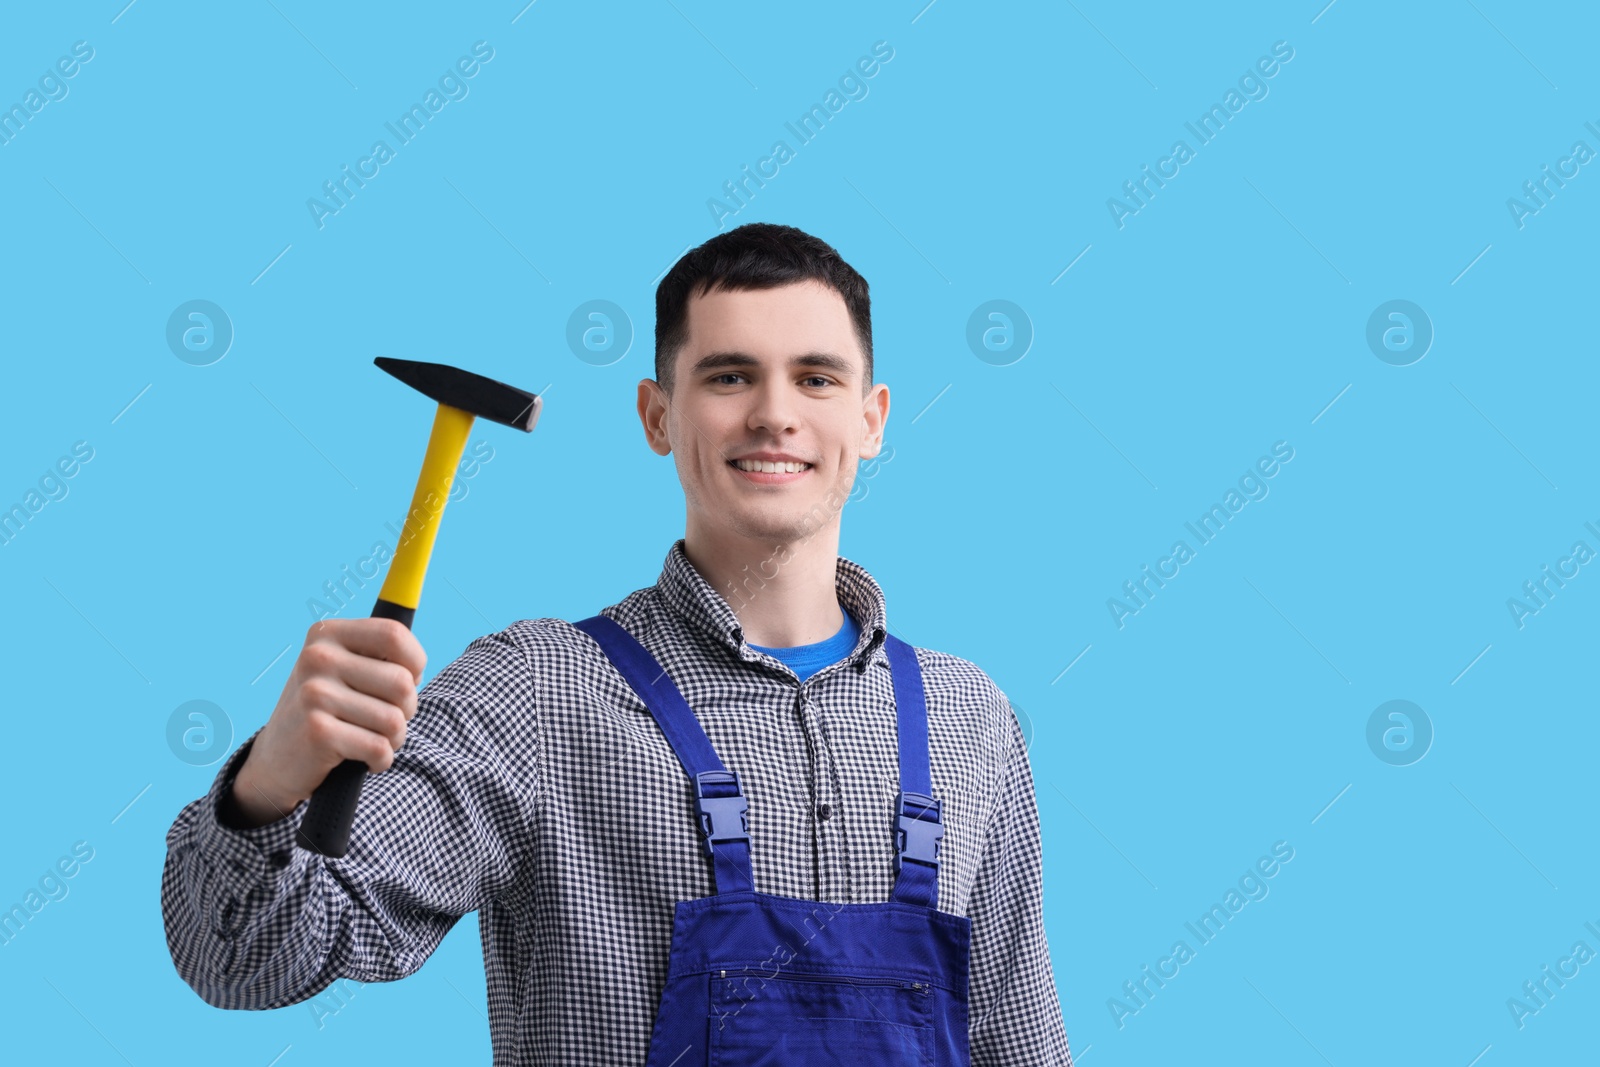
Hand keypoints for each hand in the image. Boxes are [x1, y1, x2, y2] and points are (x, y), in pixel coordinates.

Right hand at [227, 618, 425, 828]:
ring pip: (395, 719)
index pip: (394, 635)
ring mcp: (314, 694)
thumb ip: (382, 657)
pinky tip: (366, 760)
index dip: (415, 662)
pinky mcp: (317, 732)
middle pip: (402, 682)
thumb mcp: (346, 671)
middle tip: (386, 719)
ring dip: (395, 738)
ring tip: (374, 739)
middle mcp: (317, 658)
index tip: (409, 680)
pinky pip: (379, 748)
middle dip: (407, 708)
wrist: (277, 760)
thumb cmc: (328, 710)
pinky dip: (382, 759)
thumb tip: (417, 666)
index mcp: (327, 634)